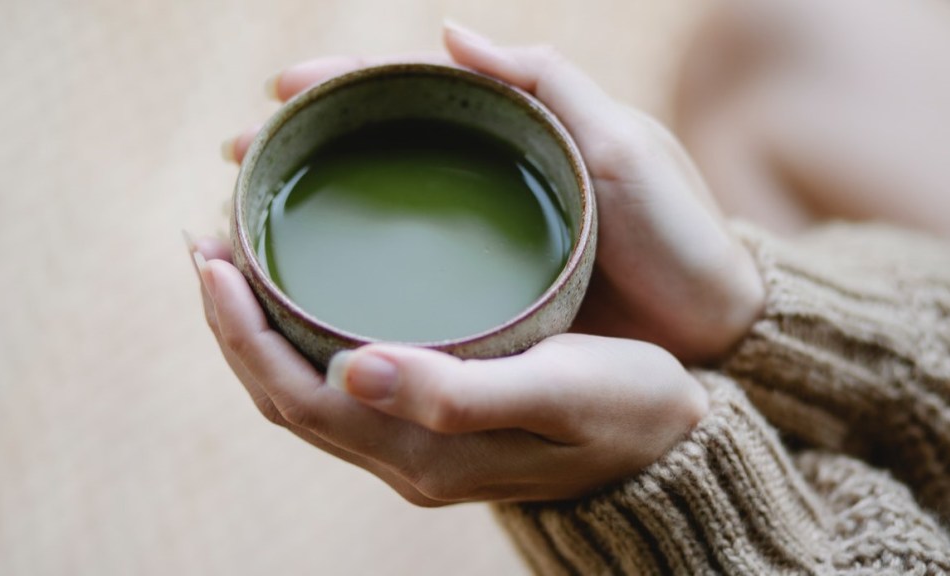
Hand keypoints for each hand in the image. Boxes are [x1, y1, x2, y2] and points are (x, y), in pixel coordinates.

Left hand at [188, 235, 707, 503]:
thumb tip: (349, 368)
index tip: (212, 257)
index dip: (241, 331)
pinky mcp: (432, 431)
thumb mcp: (558, 391)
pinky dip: (302, 342)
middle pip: (283, 395)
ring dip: (260, 331)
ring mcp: (416, 449)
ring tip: (236, 262)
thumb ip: (456, 392)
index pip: (295, 395)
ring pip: (306, 393)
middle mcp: (405, 458)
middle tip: (208, 240)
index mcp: (422, 451)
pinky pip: (339, 390)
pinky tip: (304, 299)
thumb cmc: (625, 407)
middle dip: (233, 323)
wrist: (668, 448)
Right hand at [223, 22, 764, 362]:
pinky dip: (350, 281)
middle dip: (301, 151)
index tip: (276, 91)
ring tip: (244, 223)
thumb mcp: (621, 145)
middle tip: (235, 162)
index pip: (405, 96)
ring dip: (310, 216)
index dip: (338, 87)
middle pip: (374, 156)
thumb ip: (545, 82)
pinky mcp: (483, 308)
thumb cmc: (677, 236)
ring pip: (378, 221)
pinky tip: (305, 292)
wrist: (714, 331)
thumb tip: (448, 32)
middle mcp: (483, 188)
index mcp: (509, 136)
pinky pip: (403, 285)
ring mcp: (479, 249)